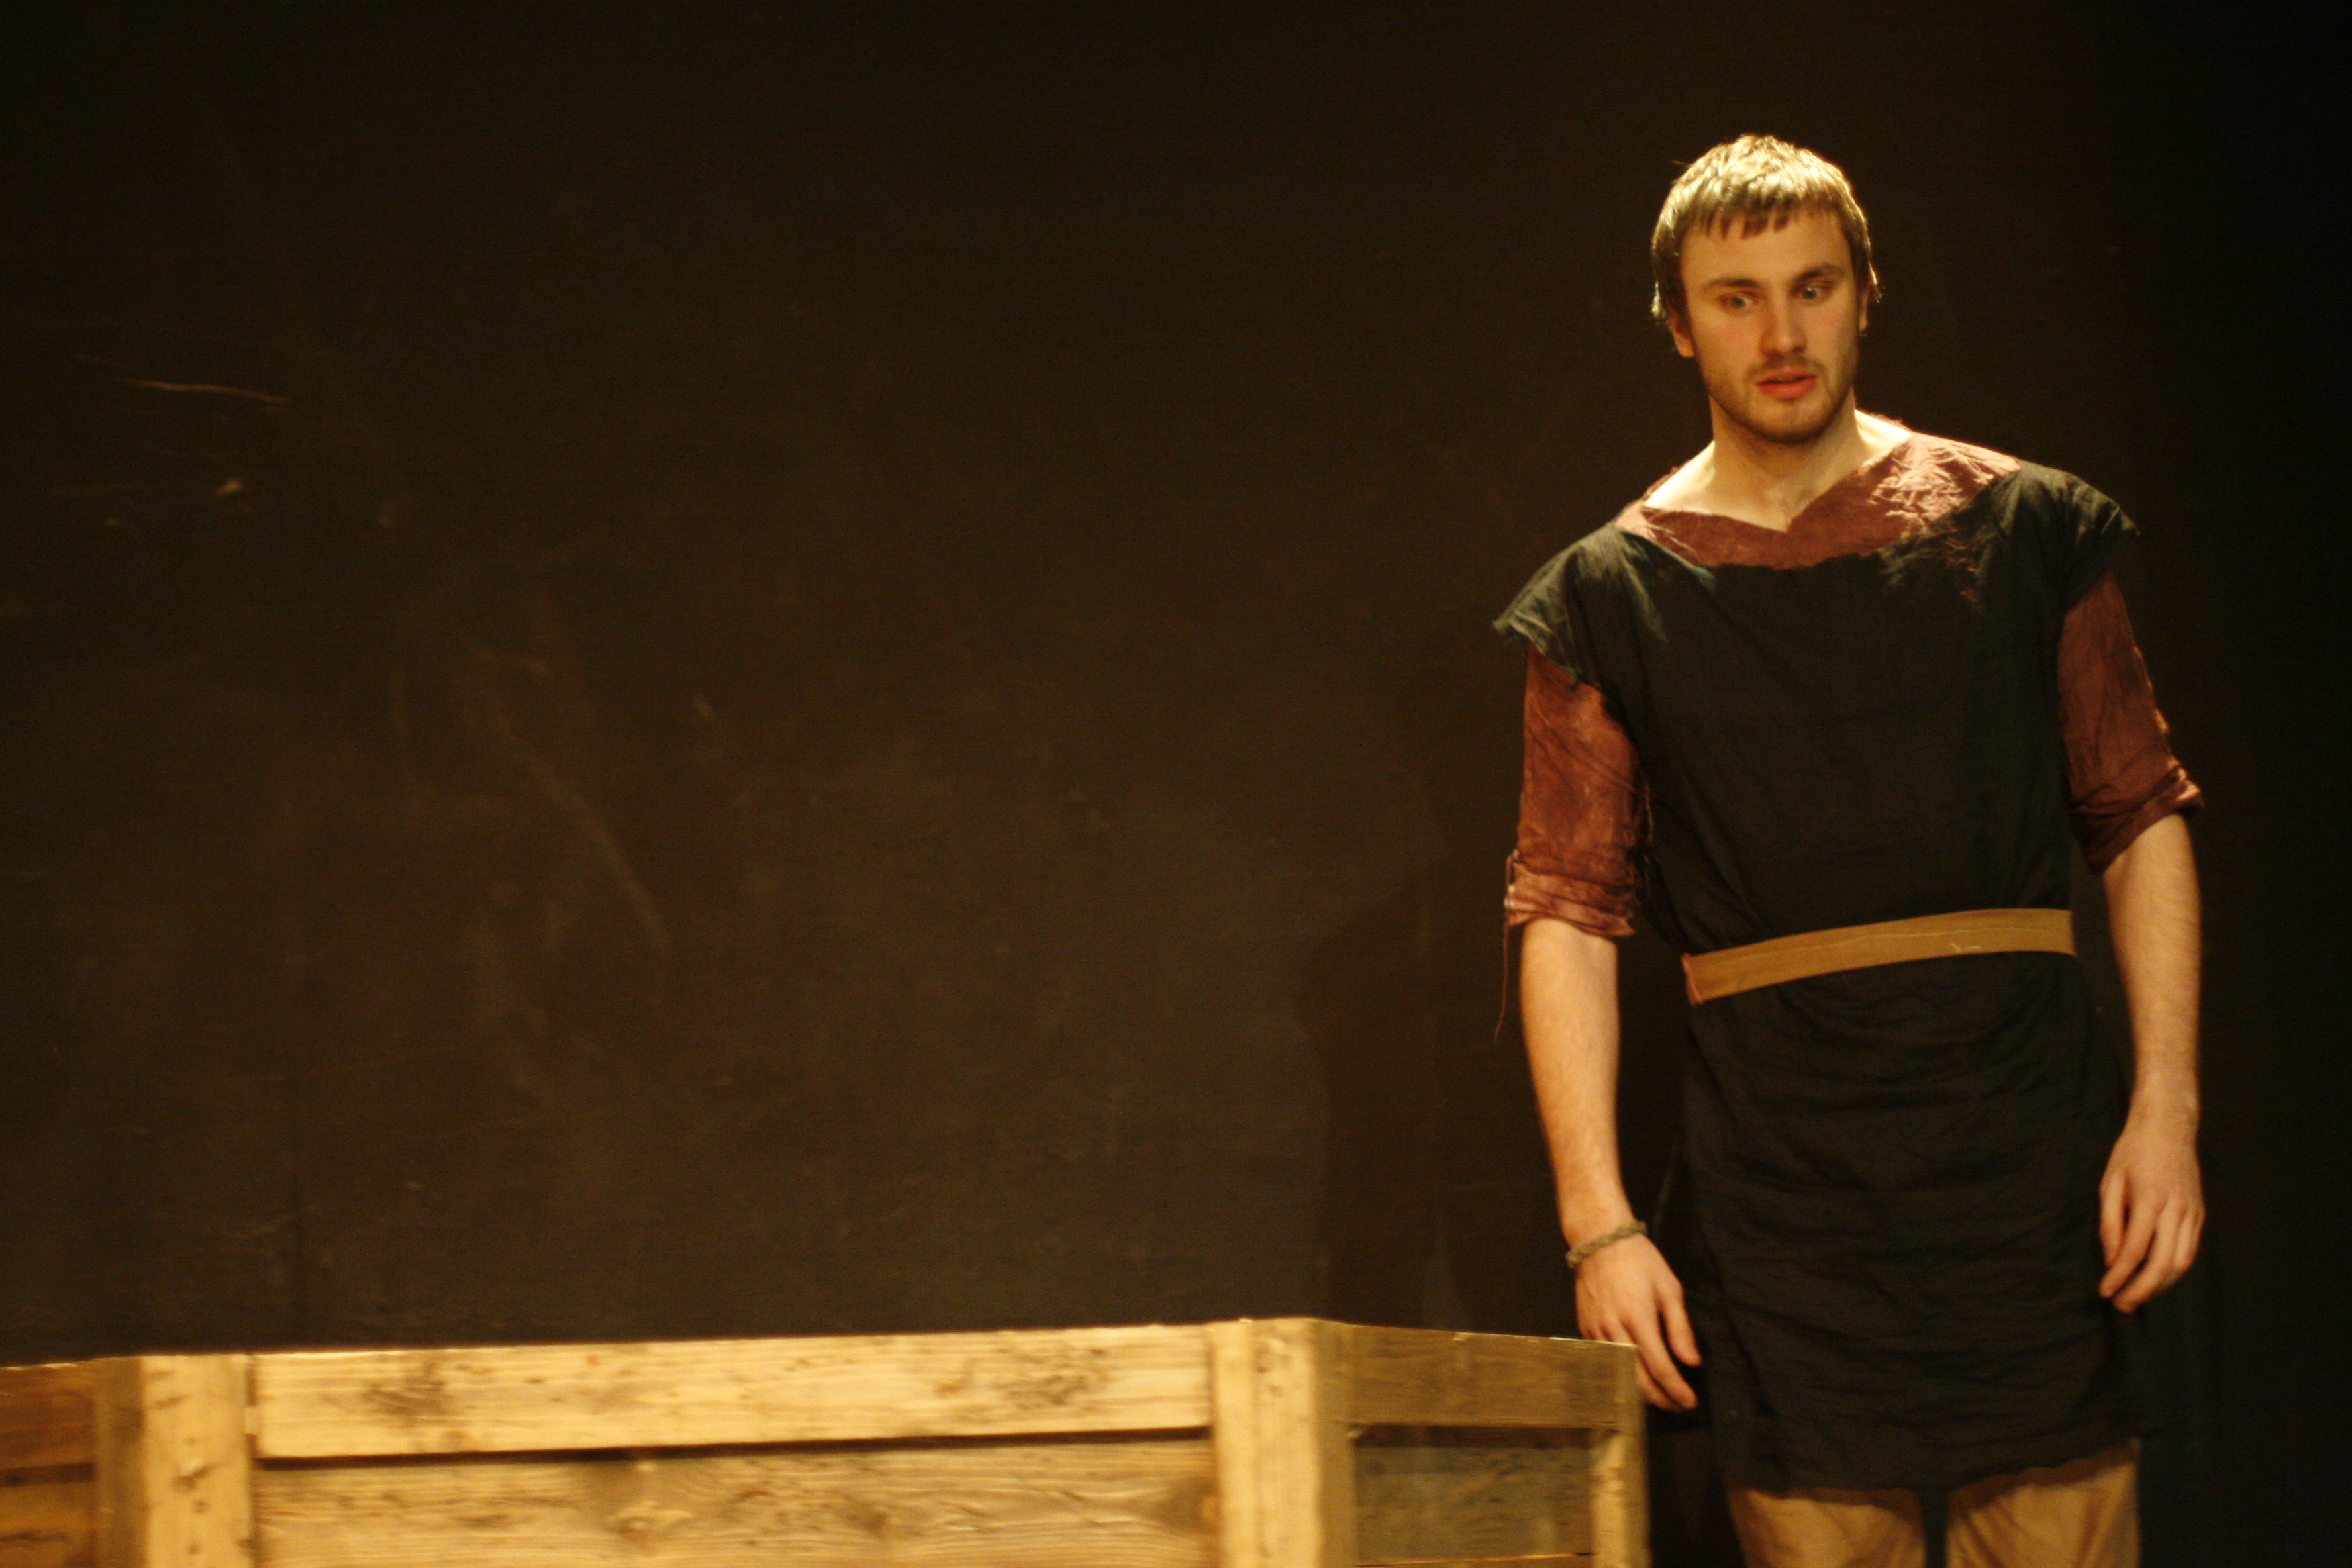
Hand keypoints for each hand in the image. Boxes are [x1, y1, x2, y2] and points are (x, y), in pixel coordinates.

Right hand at [1575, 1234, 1701, 1409]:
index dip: (1675, 1389)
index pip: (1659, 1366)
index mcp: (1638, 1317)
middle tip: (1678, 1406)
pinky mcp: (1585, 1329)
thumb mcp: (1669, 1288)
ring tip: (1661, 1398)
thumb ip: (1680, 1328)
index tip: (1690, 1402)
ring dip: (1640, 1392)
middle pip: (1636, 1378)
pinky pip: (1604, 1361)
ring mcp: (1596, 1331)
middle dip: (1660, 1398)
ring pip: (1617, 1374)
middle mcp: (1614, 1329)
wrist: (1600, 1242)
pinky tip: (1635, 1379)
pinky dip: (1620, 1375)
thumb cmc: (1641, 1261)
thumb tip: (1692, 1362)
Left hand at [2098, 1112, 2203, 1312]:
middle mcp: (2176, 1210)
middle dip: (2141, 1290)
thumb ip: (2110, 1222)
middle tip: (2122, 1305)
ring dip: (2160, 1286)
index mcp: (2150, 1200)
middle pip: (2163, 1264)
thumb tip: (2111, 1258)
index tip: (2105, 1291)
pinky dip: (2174, 1271)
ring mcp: (2192, 1214)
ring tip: (2138, 1297)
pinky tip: (2158, 1278)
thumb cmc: (2133, 1151)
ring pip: (2181, 1263)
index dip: (2119, 1276)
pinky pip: (2189, 1251)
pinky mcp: (2200, 1215)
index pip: (2134, 1250)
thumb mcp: (2110, 1181)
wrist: (2169, 1127)